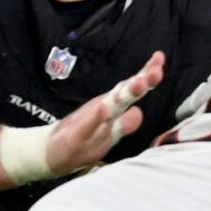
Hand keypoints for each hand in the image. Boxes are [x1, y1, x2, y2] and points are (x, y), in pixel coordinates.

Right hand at [45, 51, 165, 176]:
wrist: (51, 151)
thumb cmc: (82, 140)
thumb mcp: (109, 135)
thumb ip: (125, 123)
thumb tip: (139, 112)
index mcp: (113, 108)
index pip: (132, 89)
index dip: (147, 75)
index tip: (160, 60)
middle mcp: (104, 108)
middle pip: (125, 92)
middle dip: (141, 81)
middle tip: (156, 71)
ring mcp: (92, 120)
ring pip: (111, 104)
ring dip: (125, 94)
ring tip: (139, 83)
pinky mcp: (78, 132)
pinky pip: (90, 123)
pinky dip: (98, 116)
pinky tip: (106, 110)